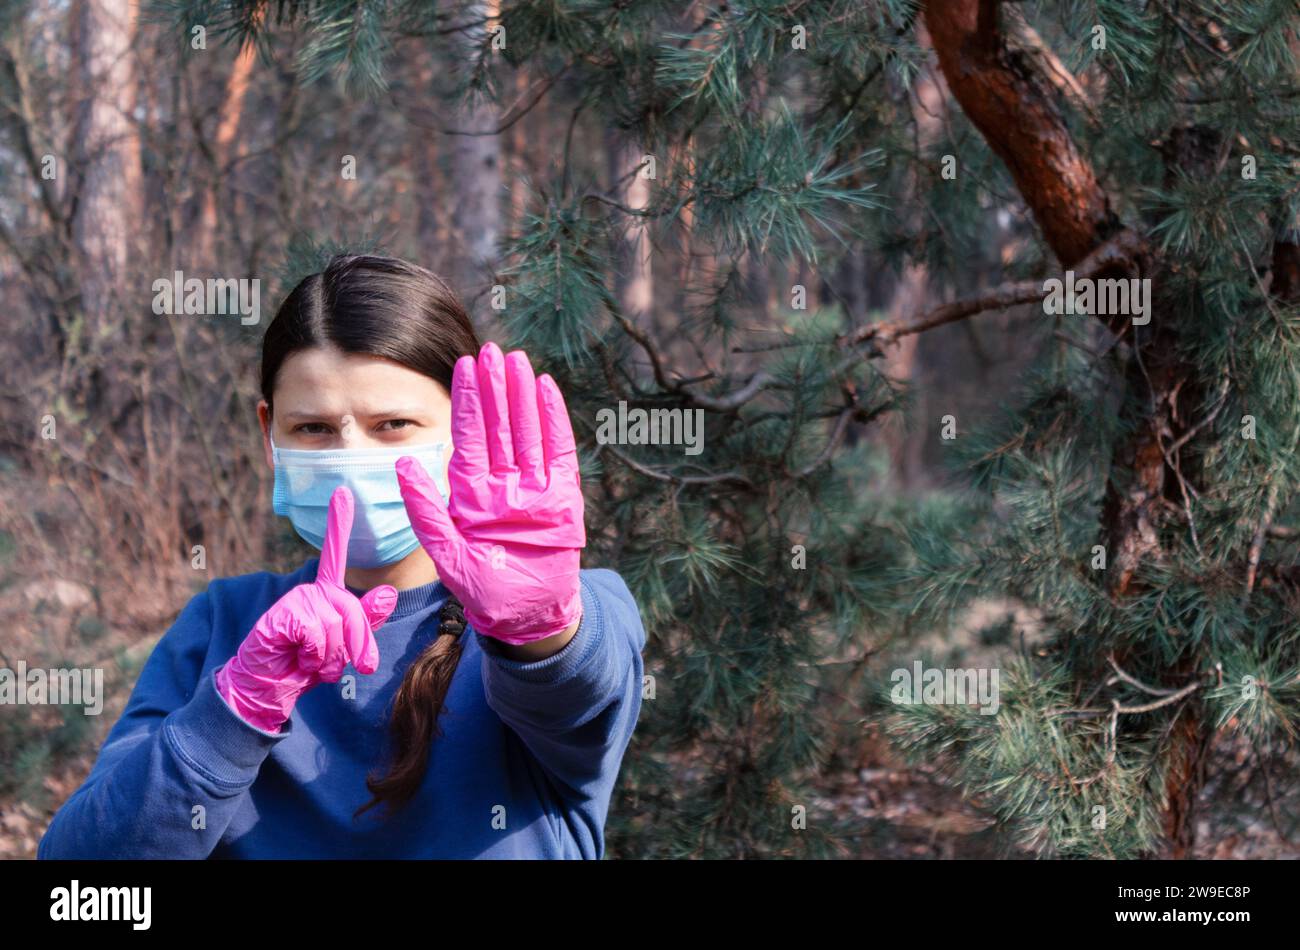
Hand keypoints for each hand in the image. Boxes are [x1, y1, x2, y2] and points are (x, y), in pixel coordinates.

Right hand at [215, 486, 396, 732]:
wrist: (269, 686)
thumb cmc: (306, 664)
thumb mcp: (344, 645)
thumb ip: (366, 621)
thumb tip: (388, 592)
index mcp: (327, 594)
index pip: (335, 556)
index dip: (337, 524)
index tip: (343, 491)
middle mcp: (312, 590)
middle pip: (353, 611)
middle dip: (357, 646)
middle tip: (351, 666)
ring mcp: (296, 600)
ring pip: (336, 626)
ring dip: (331, 657)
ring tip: (312, 660)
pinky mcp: (283, 614)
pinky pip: (317, 634)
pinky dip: (314, 655)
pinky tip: (298, 657)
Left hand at [396, 342, 584, 644]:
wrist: (528, 617)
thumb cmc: (485, 591)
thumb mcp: (446, 552)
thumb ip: (425, 509)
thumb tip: (401, 463)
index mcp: (472, 493)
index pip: (469, 437)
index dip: (467, 401)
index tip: (462, 364)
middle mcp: (504, 484)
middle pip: (499, 426)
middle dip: (494, 387)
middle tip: (491, 349)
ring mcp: (535, 488)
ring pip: (527, 430)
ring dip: (522, 395)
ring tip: (517, 360)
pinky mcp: (563, 497)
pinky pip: (559, 451)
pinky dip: (553, 420)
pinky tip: (547, 390)